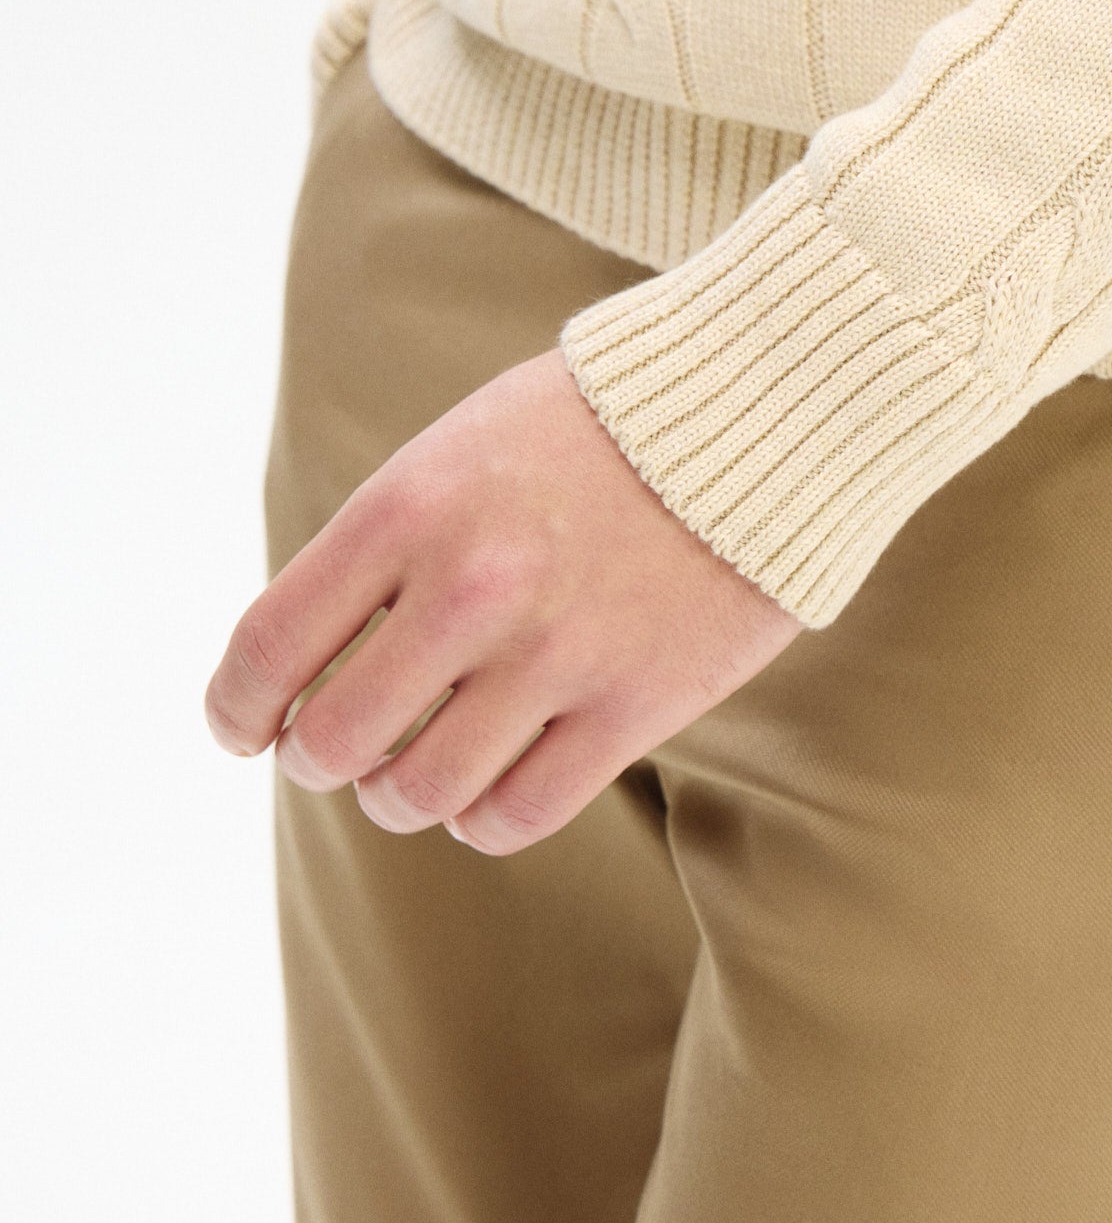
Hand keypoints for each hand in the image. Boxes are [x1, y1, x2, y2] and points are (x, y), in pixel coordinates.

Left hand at [205, 350, 798, 851]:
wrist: (764, 403)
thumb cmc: (596, 425)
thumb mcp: (460, 448)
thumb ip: (383, 546)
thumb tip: (305, 668)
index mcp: (410, 506)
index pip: (268, 649)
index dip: (236, 709)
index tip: (243, 728)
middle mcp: (472, 585)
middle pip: (333, 743)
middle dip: (320, 759)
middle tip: (340, 749)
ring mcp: (557, 651)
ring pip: (418, 795)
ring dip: (399, 797)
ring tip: (416, 770)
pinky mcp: (637, 703)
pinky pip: (515, 815)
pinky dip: (482, 819)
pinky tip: (490, 786)